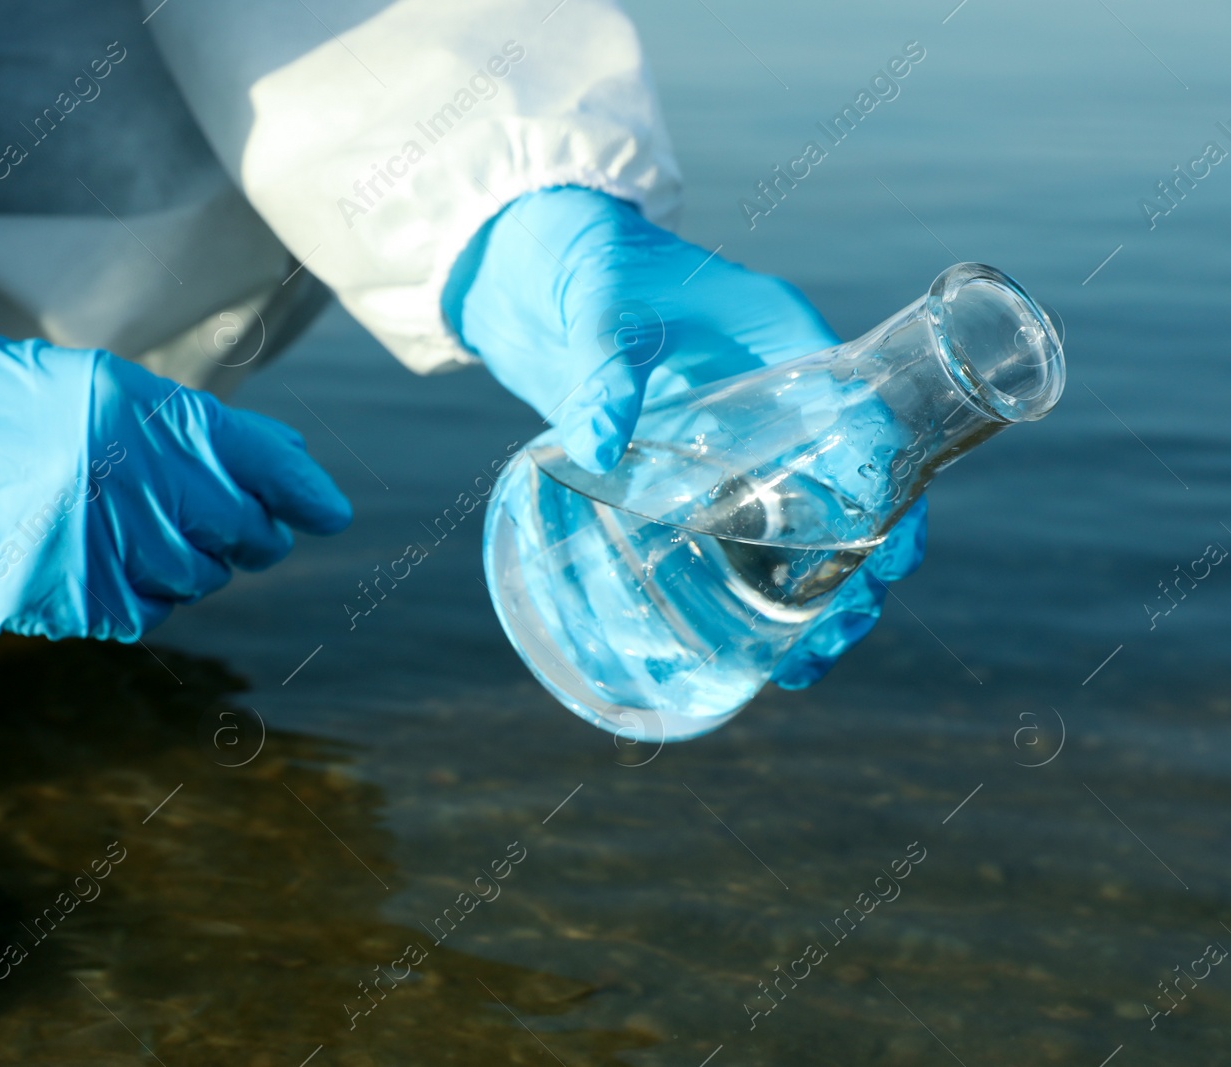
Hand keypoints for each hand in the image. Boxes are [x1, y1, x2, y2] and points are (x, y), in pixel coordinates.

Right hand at [0, 336, 351, 640]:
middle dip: (244, 529)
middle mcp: (133, 484)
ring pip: (196, 580)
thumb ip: (190, 428)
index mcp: (144, 417)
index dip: (301, 491)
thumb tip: (291, 472)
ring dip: (184, 562)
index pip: (260, 464)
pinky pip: (143, 614)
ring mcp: (98, 550)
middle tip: (222, 521)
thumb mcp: (96, 387)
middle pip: (241, 533)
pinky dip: (140, 595)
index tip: (324, 511)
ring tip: (129, 530)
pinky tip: (102, 564)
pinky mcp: (64, 602)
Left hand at [443, 185, 924, 685]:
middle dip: (861, 566)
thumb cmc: (584, 265)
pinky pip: (743, 534)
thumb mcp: (598, 310)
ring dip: (814, 593)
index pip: (870, 420)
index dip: (890, 488)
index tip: (888, 554)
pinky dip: (753, 586)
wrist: (537, 272)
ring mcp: (740, 440)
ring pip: (805, 524)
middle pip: (852, 488)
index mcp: (786, 345)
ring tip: (804, 663)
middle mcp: (780, 400)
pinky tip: (749, 643)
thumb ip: (600, 369)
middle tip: (844, 630)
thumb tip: (595, 442)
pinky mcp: (695, 471)